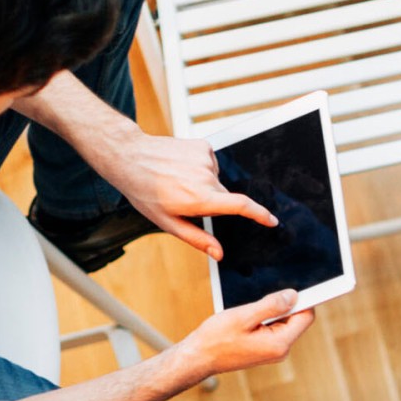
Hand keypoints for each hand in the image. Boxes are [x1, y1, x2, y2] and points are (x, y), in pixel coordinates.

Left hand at [96, 132, 276, 257]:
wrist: (129, 156)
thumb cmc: (144, 191)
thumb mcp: (167, 222)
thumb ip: (197, 239)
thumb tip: (218, 253)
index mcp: (199, 199)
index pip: (240, 206)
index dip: (260, 214)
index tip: (271, 220)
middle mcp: (206, 178)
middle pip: (223, 196)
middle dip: (210, 200)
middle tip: (183, 197)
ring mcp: (206, 160)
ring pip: (215, 180)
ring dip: (202, 182)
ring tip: (177, 178)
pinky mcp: (203, 146)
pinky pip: (210, 163)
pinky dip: (199, 166)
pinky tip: (181, 165)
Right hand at [176, 290, 315, 377]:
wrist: (198, 357)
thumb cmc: (216, 339)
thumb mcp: (243, 316)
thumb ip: (271, 305)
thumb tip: (293, 295)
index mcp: (279, 343)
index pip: (306, 317)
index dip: (303, 299)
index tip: (295, 285)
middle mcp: (280, 350)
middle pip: (296, 319)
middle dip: (284, 304)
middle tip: (262, 298)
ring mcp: (273, 351)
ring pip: (283, 322)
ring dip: (271, 311)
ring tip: (250, 311)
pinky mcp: (265, 348)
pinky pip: (273, 327)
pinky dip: (264, 318)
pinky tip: (248, 317)